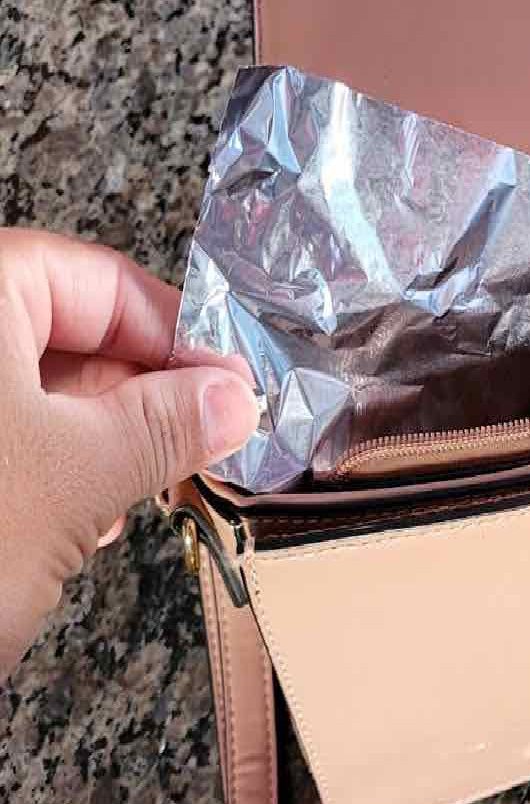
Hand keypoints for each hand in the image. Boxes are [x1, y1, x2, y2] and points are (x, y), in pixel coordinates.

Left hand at [0, 230, 257, 679]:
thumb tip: (232, 398)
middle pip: (68, 333)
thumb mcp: (74, 478)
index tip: (231, 386)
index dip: (176, 334)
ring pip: (40, 393)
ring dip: (103, 439)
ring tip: (140, 490)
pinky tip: (78, 522)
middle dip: (143, 392)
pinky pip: (9, 442)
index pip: (95, 281)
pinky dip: (55, 471)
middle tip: (204, 439)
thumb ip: (166, 425)